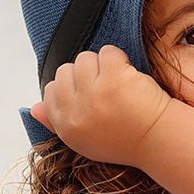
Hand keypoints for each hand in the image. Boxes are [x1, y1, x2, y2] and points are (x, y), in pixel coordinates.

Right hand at [28, 45, 171, 167]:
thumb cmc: (125, 140)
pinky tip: (131, 78)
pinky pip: (108, 52)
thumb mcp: (84, 140)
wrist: (160, 141)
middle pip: (66, 70)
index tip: (92, 95)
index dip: (73, 87)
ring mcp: (94, 92)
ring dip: (103, 65)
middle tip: (108, 91)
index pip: (51, 90)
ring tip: (120, 84)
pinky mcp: (114, 78)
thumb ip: (56, 123)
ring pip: (85, 58)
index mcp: (65, 125)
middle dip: (86, 75)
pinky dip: (120, 59)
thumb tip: (34, 107)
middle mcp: (75, 109)